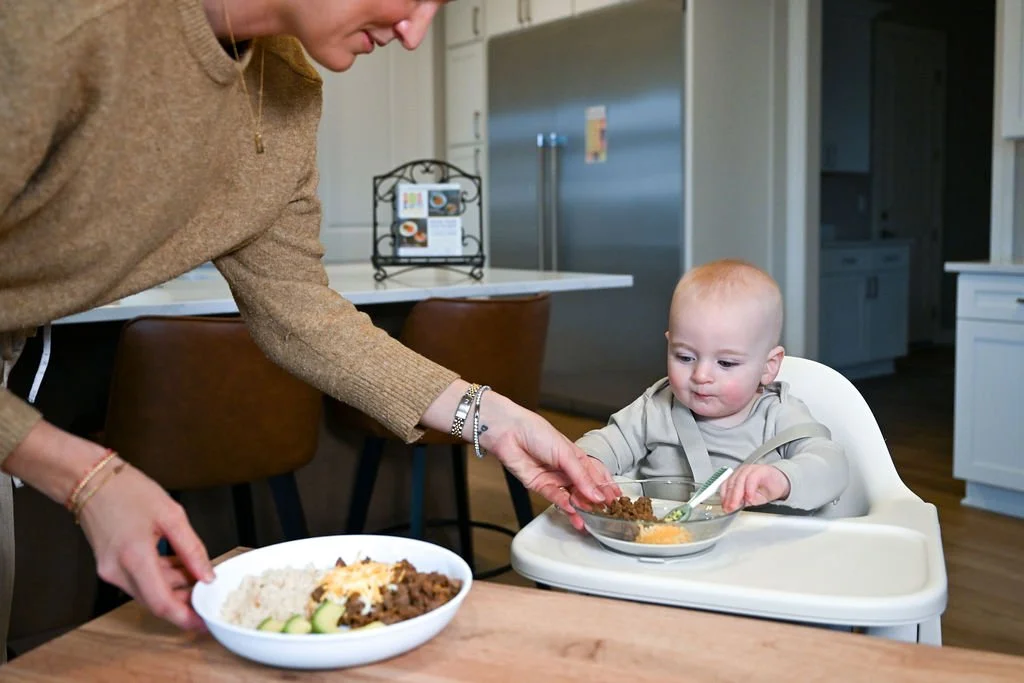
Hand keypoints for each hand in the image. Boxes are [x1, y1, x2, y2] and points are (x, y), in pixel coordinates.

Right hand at [77, 463, 214, 629]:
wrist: (91, 480)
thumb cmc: (128, 490)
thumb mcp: (171, 515)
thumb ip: (192, 549)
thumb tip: (207, 574)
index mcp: (134, 558)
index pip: (161, 603)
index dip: (184, 617)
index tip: (202, 622)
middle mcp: (118, 571)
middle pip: (155, 600)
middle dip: (183, 600)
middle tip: (206, 592)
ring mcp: (111, 570)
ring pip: (148, 591)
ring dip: (173, 587)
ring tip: (195, 571)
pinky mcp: (110, 566)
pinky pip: (139, 581)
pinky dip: (160, 577)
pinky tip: (177, 565)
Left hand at [477, 394, 619, 529]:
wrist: (509, 432)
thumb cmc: (537, 432)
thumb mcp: (566, 453)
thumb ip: (582, 476)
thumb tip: (597, 494)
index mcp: (576, 457)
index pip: (597, 475)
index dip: (607, 487)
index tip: (617, 499)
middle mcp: (566, 469)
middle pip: (585, 489)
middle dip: (595, 501)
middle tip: (605, 513)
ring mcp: (554, 479)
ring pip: (571, 497)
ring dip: (581, 508)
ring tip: (590, 519)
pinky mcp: (540, 486)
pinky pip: (555, 499)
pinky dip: (564, 505)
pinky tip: (573, 511)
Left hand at [719, 464, 790, 512]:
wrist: (782, 482)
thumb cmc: (766, 489)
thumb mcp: (752, 498)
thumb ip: (742, 501)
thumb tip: (733, 507)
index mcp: (736, 477)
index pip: (725, 486)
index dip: (724, 497)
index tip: (724, 507)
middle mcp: (741, 472)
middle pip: (731, 483)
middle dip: (729, 498)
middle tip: (729, 508)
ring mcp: (750, 470)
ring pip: (739, 480)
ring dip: (737, 494)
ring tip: (737, 505)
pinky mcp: (760, 470)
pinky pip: (752, 479)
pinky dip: (749, 490)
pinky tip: (749, 498)